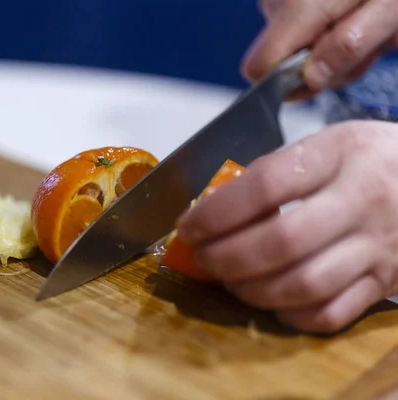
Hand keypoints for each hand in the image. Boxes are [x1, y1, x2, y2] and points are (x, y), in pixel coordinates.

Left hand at [176, 120, 397, 332]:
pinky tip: (271, 302)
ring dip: (252, 290)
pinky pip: (332, 313)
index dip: (216, 212)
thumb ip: (277, 171)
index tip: (188, 225)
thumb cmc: (370, 159)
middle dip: (226, 257)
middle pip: (281, 242)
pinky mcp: (385, 283)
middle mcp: (361, 201)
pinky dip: (291, 314)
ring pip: (304, 284)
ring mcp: (377, 247)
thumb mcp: (329, 144)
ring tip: (229, 280)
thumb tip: (213, 209)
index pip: (266, 186)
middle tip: (203, 258)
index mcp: (339, 154)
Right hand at [243, 0, 397, 96]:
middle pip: (281, 62)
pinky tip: (352, 13)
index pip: (259, 68)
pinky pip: (299, 32)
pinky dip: (329, 31)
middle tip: (366, 38)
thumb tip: (311, 79)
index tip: (323, 74)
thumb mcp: (390, 10)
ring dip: (332, 47)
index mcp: (298, 6)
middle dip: (324, 62)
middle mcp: (278, 1)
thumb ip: (350, 46)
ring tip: (364, 20)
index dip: (289, 83)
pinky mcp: (286, 0)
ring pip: (293, 50)